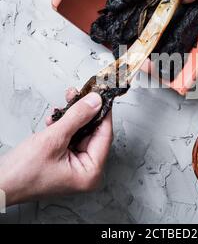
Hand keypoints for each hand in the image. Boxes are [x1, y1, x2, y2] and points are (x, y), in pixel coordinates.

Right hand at [0, 89, 112, 205]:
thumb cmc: (22, 174)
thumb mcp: (53, 139)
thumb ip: (77, 117)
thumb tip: (95, 102)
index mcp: (90, 173)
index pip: (104, 136)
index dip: (103, 113)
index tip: (102, 96)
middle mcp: (86, 171)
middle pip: (93, 133)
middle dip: (84, 112)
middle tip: (82, 94)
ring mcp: (75, 166)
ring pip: (80, 132)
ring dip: (72, 117)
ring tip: (67, 100)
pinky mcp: (65, 160)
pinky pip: (70, 138)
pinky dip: (64, 126)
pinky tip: (55, 118)